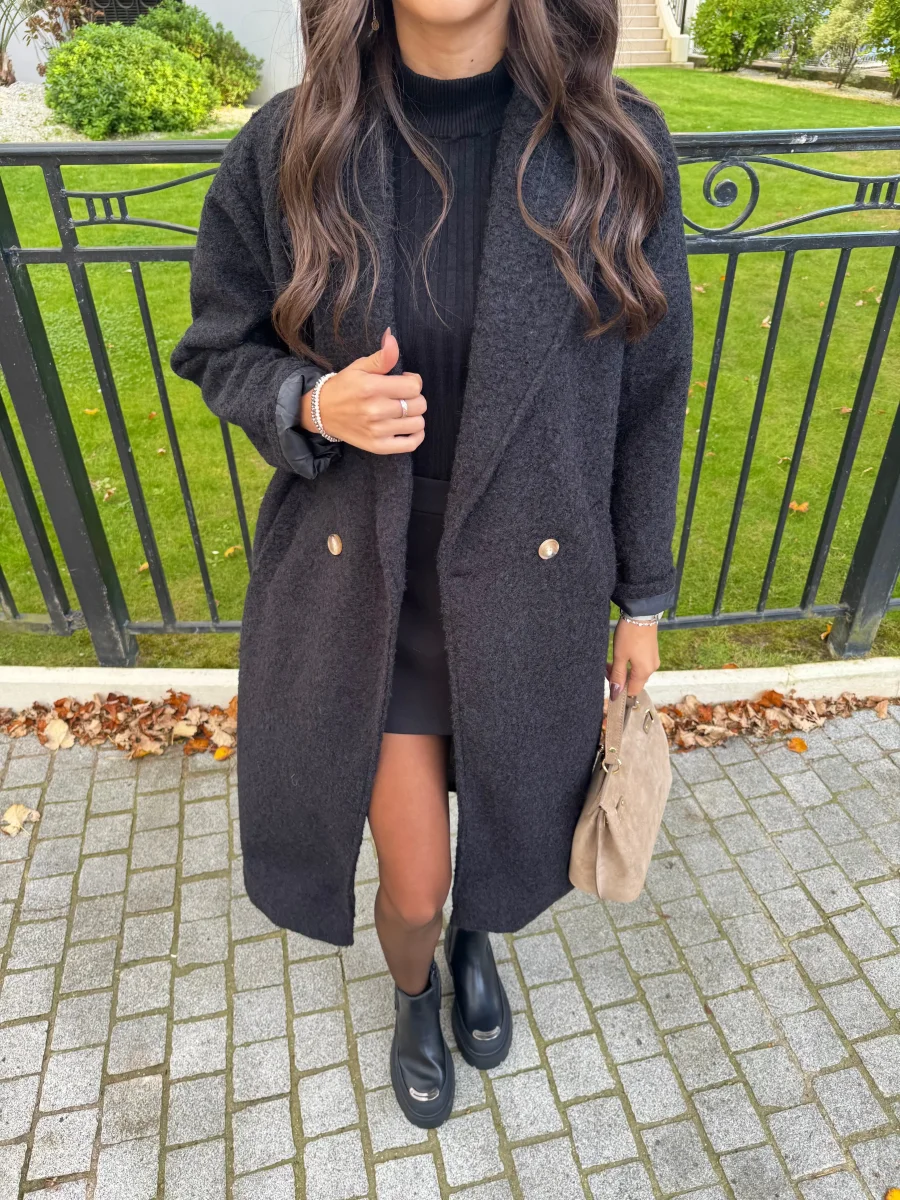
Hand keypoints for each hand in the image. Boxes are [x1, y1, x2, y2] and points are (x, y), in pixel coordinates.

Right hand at [300, 327, 425, 454]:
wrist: (321, 412)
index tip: (403, 382)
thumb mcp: (360, 367)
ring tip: (402, 411)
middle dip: (414, 398)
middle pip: (419, 405)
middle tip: (401, 397)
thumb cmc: (344, 387)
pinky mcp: (378, 446)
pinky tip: (408, 427)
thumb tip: (392, 337)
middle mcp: (376, 410)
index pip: (414, 386)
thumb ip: (382, 356)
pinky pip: (411, 444)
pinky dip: (416, 436)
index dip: (413, 381)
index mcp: (372, 387)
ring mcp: (377, 431)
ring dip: (415, 416)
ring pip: (418, 423)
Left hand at [607, 618, 659, 700]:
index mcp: (644, 672)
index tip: (608, 680)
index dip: (619, 690)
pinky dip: (629, 664)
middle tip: (607, 668)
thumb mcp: (619, 656)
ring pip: (636, 673)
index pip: (632, 691)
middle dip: (619, 678)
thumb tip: (615, 694)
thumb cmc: (629, 635)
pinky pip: (640, 665)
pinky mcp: (652, 652)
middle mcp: (652, 668)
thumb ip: (617, 676)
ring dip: (623, 670)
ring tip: (612, 661)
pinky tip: (621, 656)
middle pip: (634, 682)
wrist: (641, 614)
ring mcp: (653, 660)